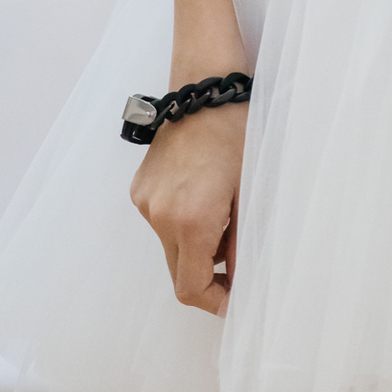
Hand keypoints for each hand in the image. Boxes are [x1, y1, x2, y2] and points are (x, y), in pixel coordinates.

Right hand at [130, 102, 247, 314]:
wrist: (205, 90)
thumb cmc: (237, 135)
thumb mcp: (250, 192)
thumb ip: (242, 242)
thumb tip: (241, 279)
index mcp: (189, 220)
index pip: (191, 287)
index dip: (214, 301)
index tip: (235, 299)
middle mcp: (159, 216)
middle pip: (178, 271)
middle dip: (207, 276)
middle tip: (237, 264)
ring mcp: (145, 202)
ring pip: (169, 247)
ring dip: (195, 247)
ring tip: (224, 218)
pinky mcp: (140, 188)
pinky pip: (161, 222)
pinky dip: (182, 223)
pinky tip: (203, 196)